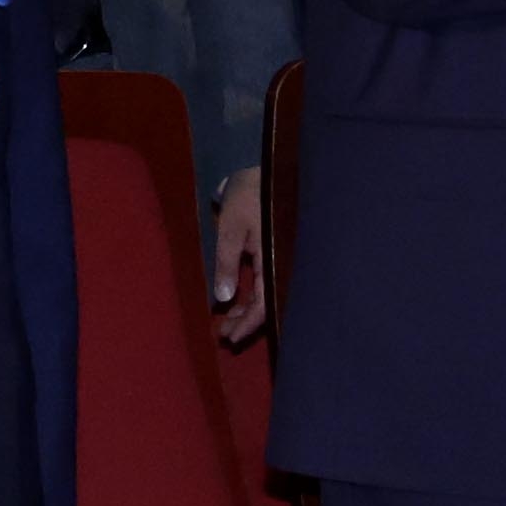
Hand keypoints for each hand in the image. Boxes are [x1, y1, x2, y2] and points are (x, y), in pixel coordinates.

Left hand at [213, 164, 267, 343]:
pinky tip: (240, 298)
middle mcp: (281, 260)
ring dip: (249, 308)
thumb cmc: (248, 195)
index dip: (249, 323)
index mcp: (274, 256)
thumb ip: (228, 263)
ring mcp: (280, 255)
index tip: (230, 337)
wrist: (264, 167)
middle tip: (225, 335)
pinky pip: (267, 279)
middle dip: (247, 321)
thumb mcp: (231, 228)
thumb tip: (224, 299)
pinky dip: (253, 292)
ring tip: (229, 321)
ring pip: (268, 291)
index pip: (265, 301)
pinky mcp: (276, 249)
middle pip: (268, 301)